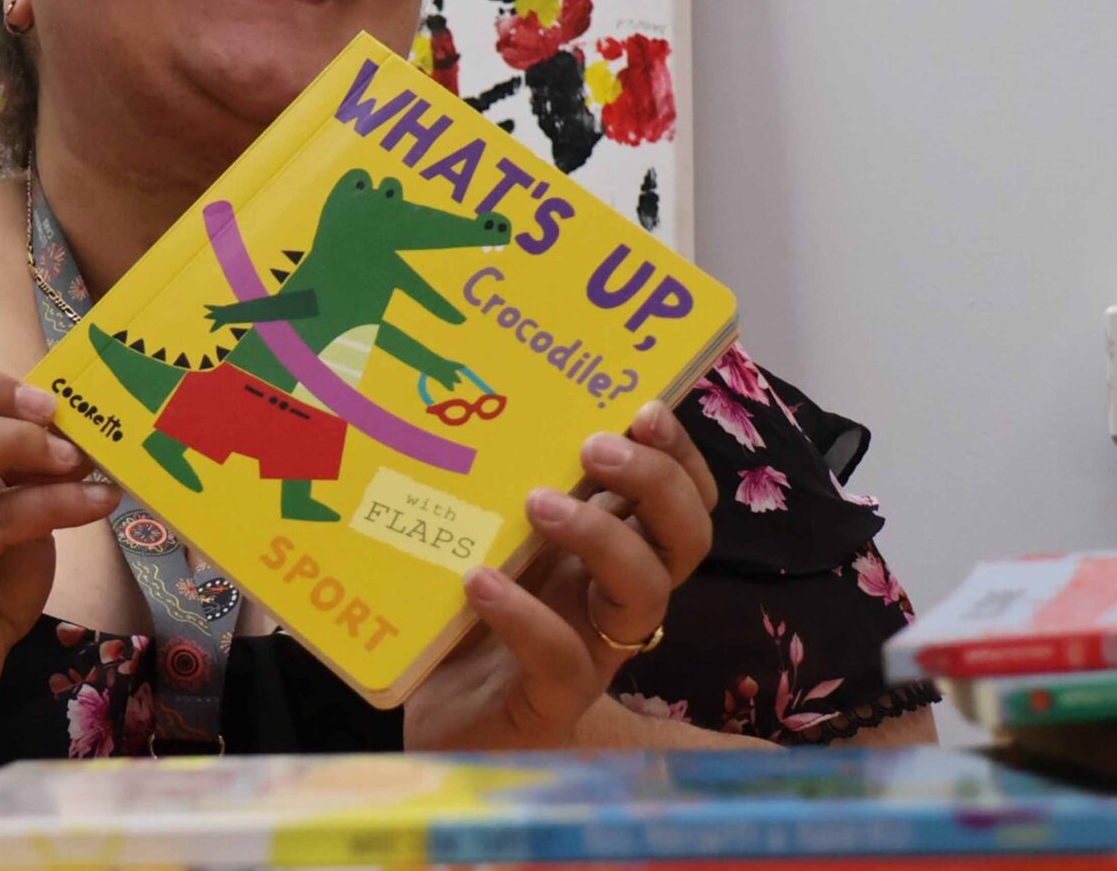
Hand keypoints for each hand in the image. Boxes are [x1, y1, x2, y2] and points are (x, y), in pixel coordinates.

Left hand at [404, 401, 716, 750]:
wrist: (430, 719)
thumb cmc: (464, 617)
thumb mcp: (491, 537)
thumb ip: (508, 483)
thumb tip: (496, 396)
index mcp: (610, 551)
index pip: (682, 498)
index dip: (679, 454)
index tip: (644, 408)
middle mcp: (615, 599)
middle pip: (686, 540)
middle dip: (656, 483)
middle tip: (595, 447)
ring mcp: (593, 653)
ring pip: (643, 595)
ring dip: (601, 537)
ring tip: (538, 503)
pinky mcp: (550, 703)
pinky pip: (561, 658)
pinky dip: (524, 614)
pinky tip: (481, 581)